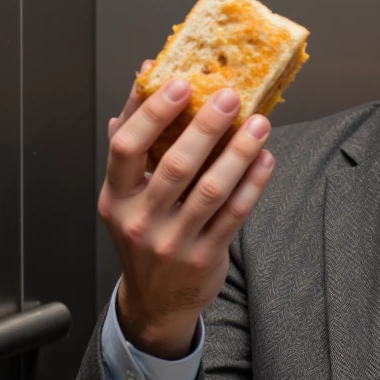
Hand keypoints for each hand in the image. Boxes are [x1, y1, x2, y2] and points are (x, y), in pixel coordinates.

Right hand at [97, 65, 273, 357]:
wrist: (155, 302)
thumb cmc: (144, 234)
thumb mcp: (126, 195)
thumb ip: (134, 140)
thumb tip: (146, 78)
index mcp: (115, 197)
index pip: (126, 148)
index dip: (152, 113)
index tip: (178, 82)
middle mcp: (140, 220)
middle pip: (175, 165)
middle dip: (206, 127)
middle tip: (230, 96)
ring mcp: (173, 242)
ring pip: (211, 190)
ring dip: (239, 152)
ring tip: (259, 124)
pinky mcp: (204, 257)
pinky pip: (234, 214)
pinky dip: (253, 184)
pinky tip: (264, 159)